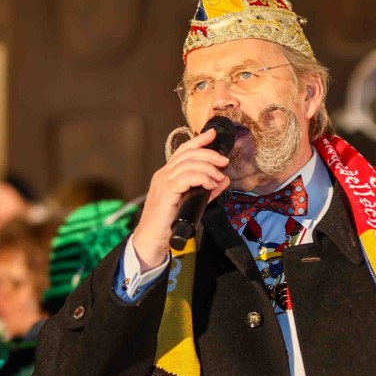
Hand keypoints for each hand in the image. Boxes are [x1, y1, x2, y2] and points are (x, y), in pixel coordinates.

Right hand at [128, 128, 230, 270]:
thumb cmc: (168, 224)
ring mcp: (163, 182)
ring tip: (218, 178)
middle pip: (188, 154)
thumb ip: (206, 190)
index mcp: (166, 175)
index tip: (212, 135)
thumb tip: (224, 180)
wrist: (152, 240)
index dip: (198, 140)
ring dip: (209, 169)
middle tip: (224, 161)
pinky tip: (210, 185)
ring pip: (189, 164)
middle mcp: (163, 174)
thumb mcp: (191, 202)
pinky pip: (187, 177)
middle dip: (209, 154)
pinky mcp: (167, 192)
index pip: (183, 151)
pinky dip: (202, 178)